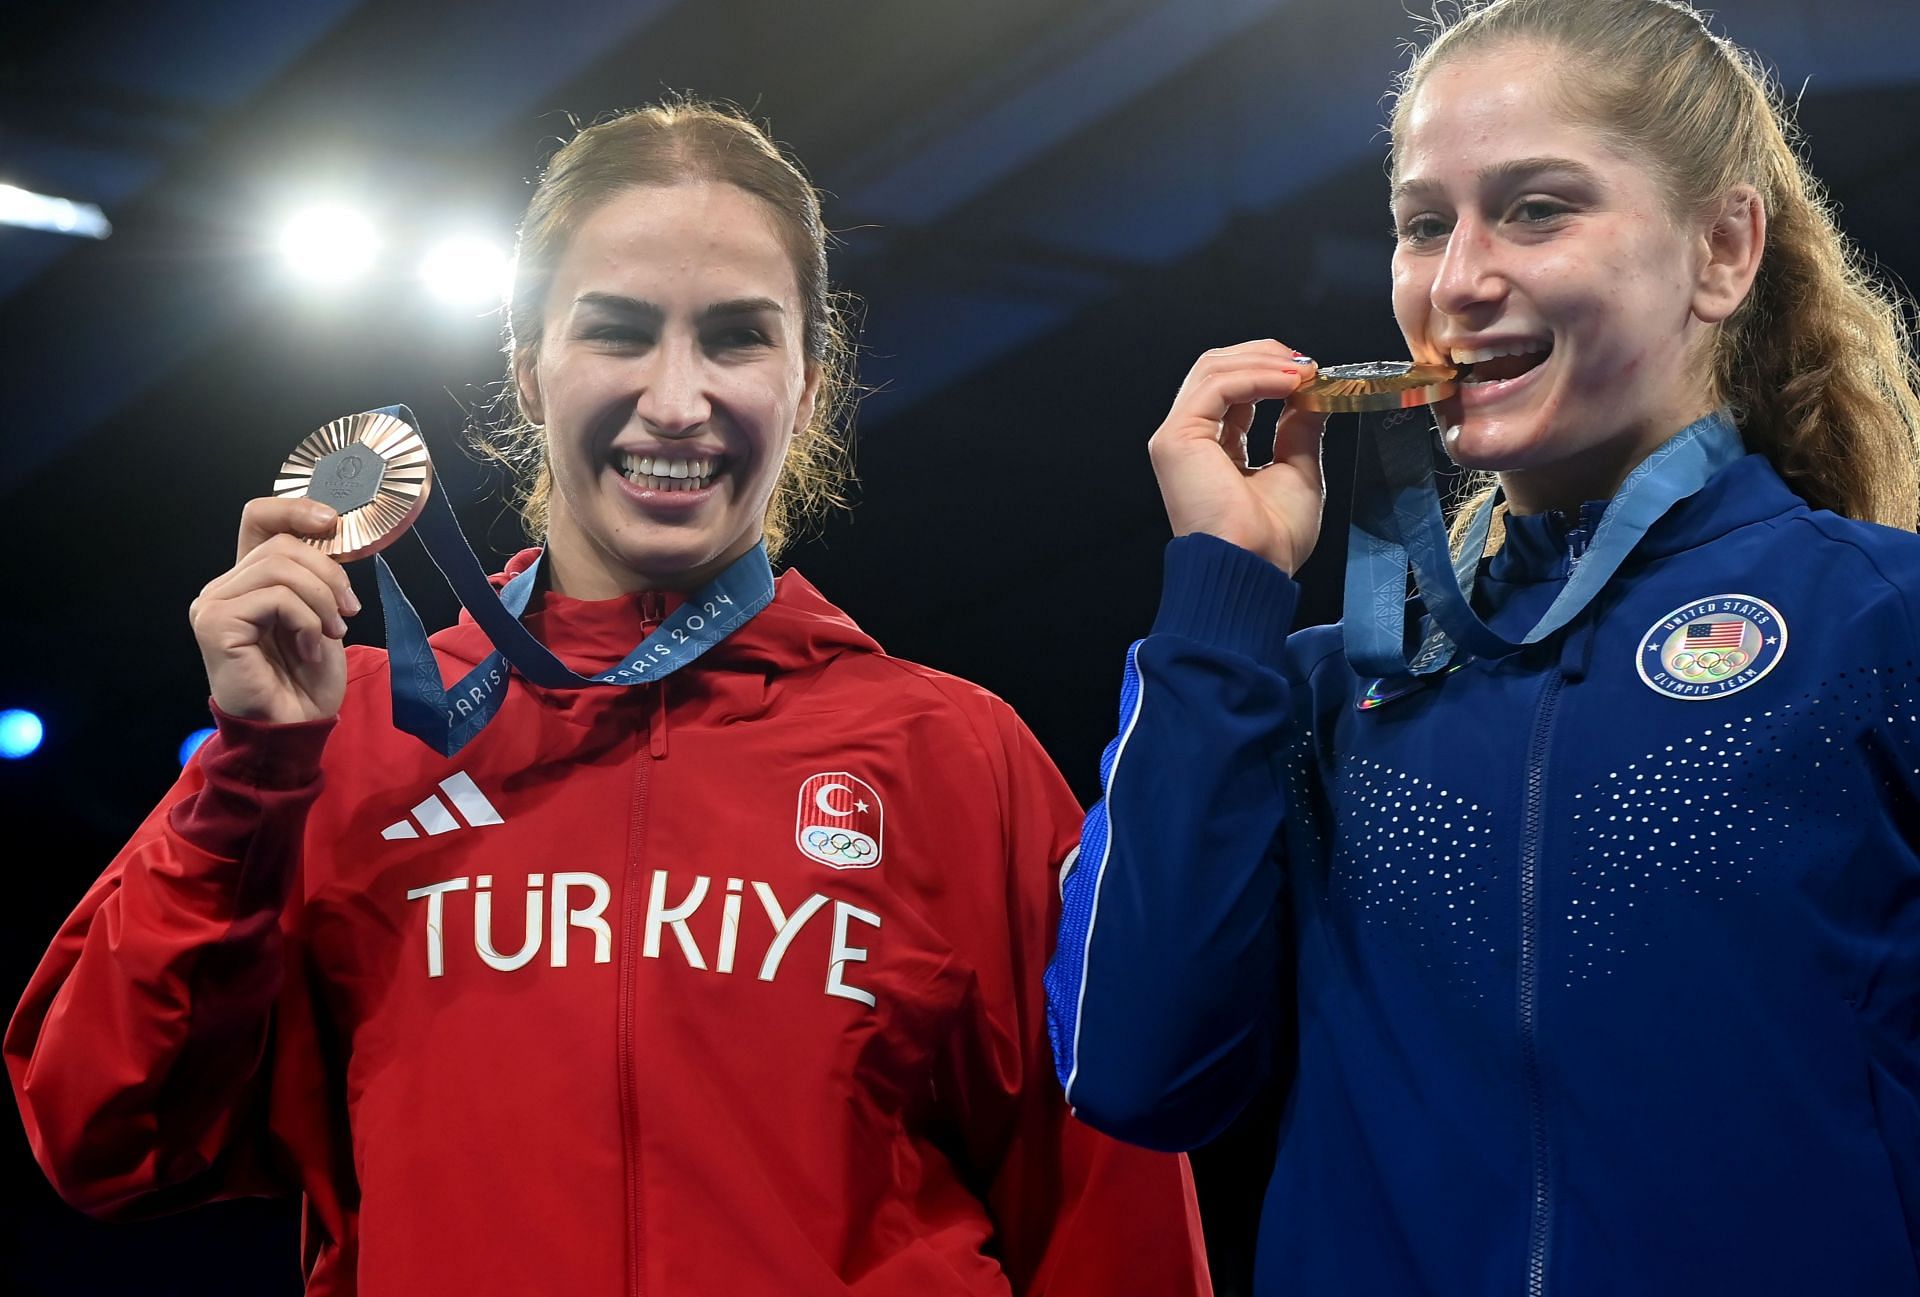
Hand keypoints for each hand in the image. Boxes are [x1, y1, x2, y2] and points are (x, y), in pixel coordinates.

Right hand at [189, 498, 360, 723]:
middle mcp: (224, 587)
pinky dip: (306, 621)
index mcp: (248, 580)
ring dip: (321, 600)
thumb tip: (329, 531)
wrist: (295, 727)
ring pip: (280, 567)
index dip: (294, 509)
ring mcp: (213, 604)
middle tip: (348, 611)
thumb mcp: (321, 615)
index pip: (258, 518)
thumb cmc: (306, 679)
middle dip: (328, 574)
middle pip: (282, 544)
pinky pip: (276, 598)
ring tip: (330, 634)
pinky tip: (309, 649)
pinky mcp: (215, 624)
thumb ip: (314, 575)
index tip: (332, 522)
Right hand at [1145, 340, 1327, 575]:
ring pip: (1213, 368)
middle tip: (1308, 365)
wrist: (1252, 570)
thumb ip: (1299, 429)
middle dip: (1267, 357)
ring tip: (1303, 372)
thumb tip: (1313, 394)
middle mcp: (1190, 440)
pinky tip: (1289, 383)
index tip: (1313, 375)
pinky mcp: (1177, 439)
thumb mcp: (1297, 471)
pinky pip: (1217, 386)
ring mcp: (1178, 438)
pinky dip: (1257, 376)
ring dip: (1265, 362)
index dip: (1272, 373)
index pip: (1235, 390)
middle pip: (1218, 369)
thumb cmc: (1269, 541)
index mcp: (1213, 451)